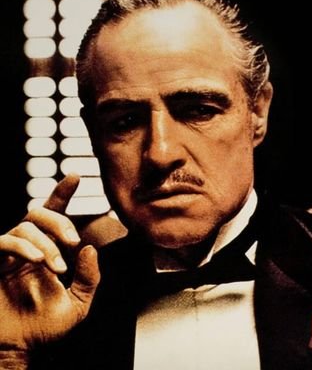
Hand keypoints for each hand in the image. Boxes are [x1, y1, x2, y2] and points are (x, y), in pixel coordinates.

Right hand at [0, 174, 99, 350]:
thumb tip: (89, 248)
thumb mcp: (78, 304)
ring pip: (24, 227)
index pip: (55, 216)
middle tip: (72, 241)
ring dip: (45, 243)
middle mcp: (27, 247)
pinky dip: (22, 246)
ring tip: (56, 266)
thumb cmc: (44, 328)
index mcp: (48, 251)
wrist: (17, 350)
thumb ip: (88, 278)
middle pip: (38, 213)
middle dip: (59, 221)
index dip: (62, 193)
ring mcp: (7, 255)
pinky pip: (2, 242)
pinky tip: (36, 260)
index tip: (75, 176)